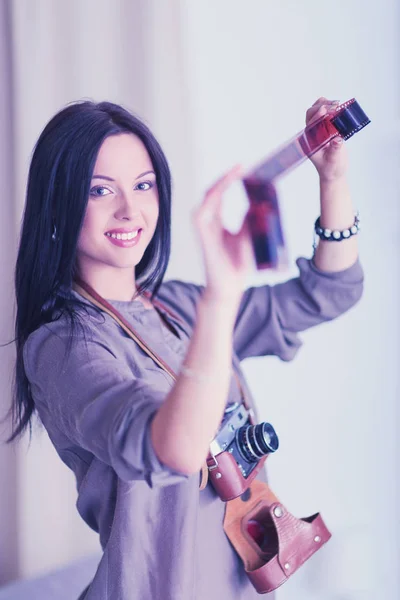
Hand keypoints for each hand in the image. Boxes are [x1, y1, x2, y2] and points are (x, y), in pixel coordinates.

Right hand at [193, 166, 252, 305]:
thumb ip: (251, 220)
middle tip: (241, 167)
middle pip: (211, 193)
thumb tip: (262, 202)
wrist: (230, 288)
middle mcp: (208, 224)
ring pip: (206, 200)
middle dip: (224, 178)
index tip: (243, 168)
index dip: (228, 179)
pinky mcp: (204, 239)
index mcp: (217, 223)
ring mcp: (204, 231)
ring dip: (219, 185)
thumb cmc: (238, 266)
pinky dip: (210, 202)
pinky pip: (201, 216)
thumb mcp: (250, 237)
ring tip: (234, 174)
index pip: (219, 195)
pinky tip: (220, 192)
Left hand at [306, 97, 348, 181]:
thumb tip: (337, 139)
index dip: (316, 116)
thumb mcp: (333, 160)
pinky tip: (337, 106)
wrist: (334, 172)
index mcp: (309, 142)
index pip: (310, 125)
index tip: (324, 110)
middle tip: (335, 105)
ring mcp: (317, 130)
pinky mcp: (325, 128)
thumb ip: (335, 150)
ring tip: (337, 104)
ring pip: (316, 112)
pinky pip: (325, 114)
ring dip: (325, 104)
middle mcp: (311, 135)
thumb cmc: (331, 169)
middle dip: (321, 107)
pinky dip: (330, 108)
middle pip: (311, 115)